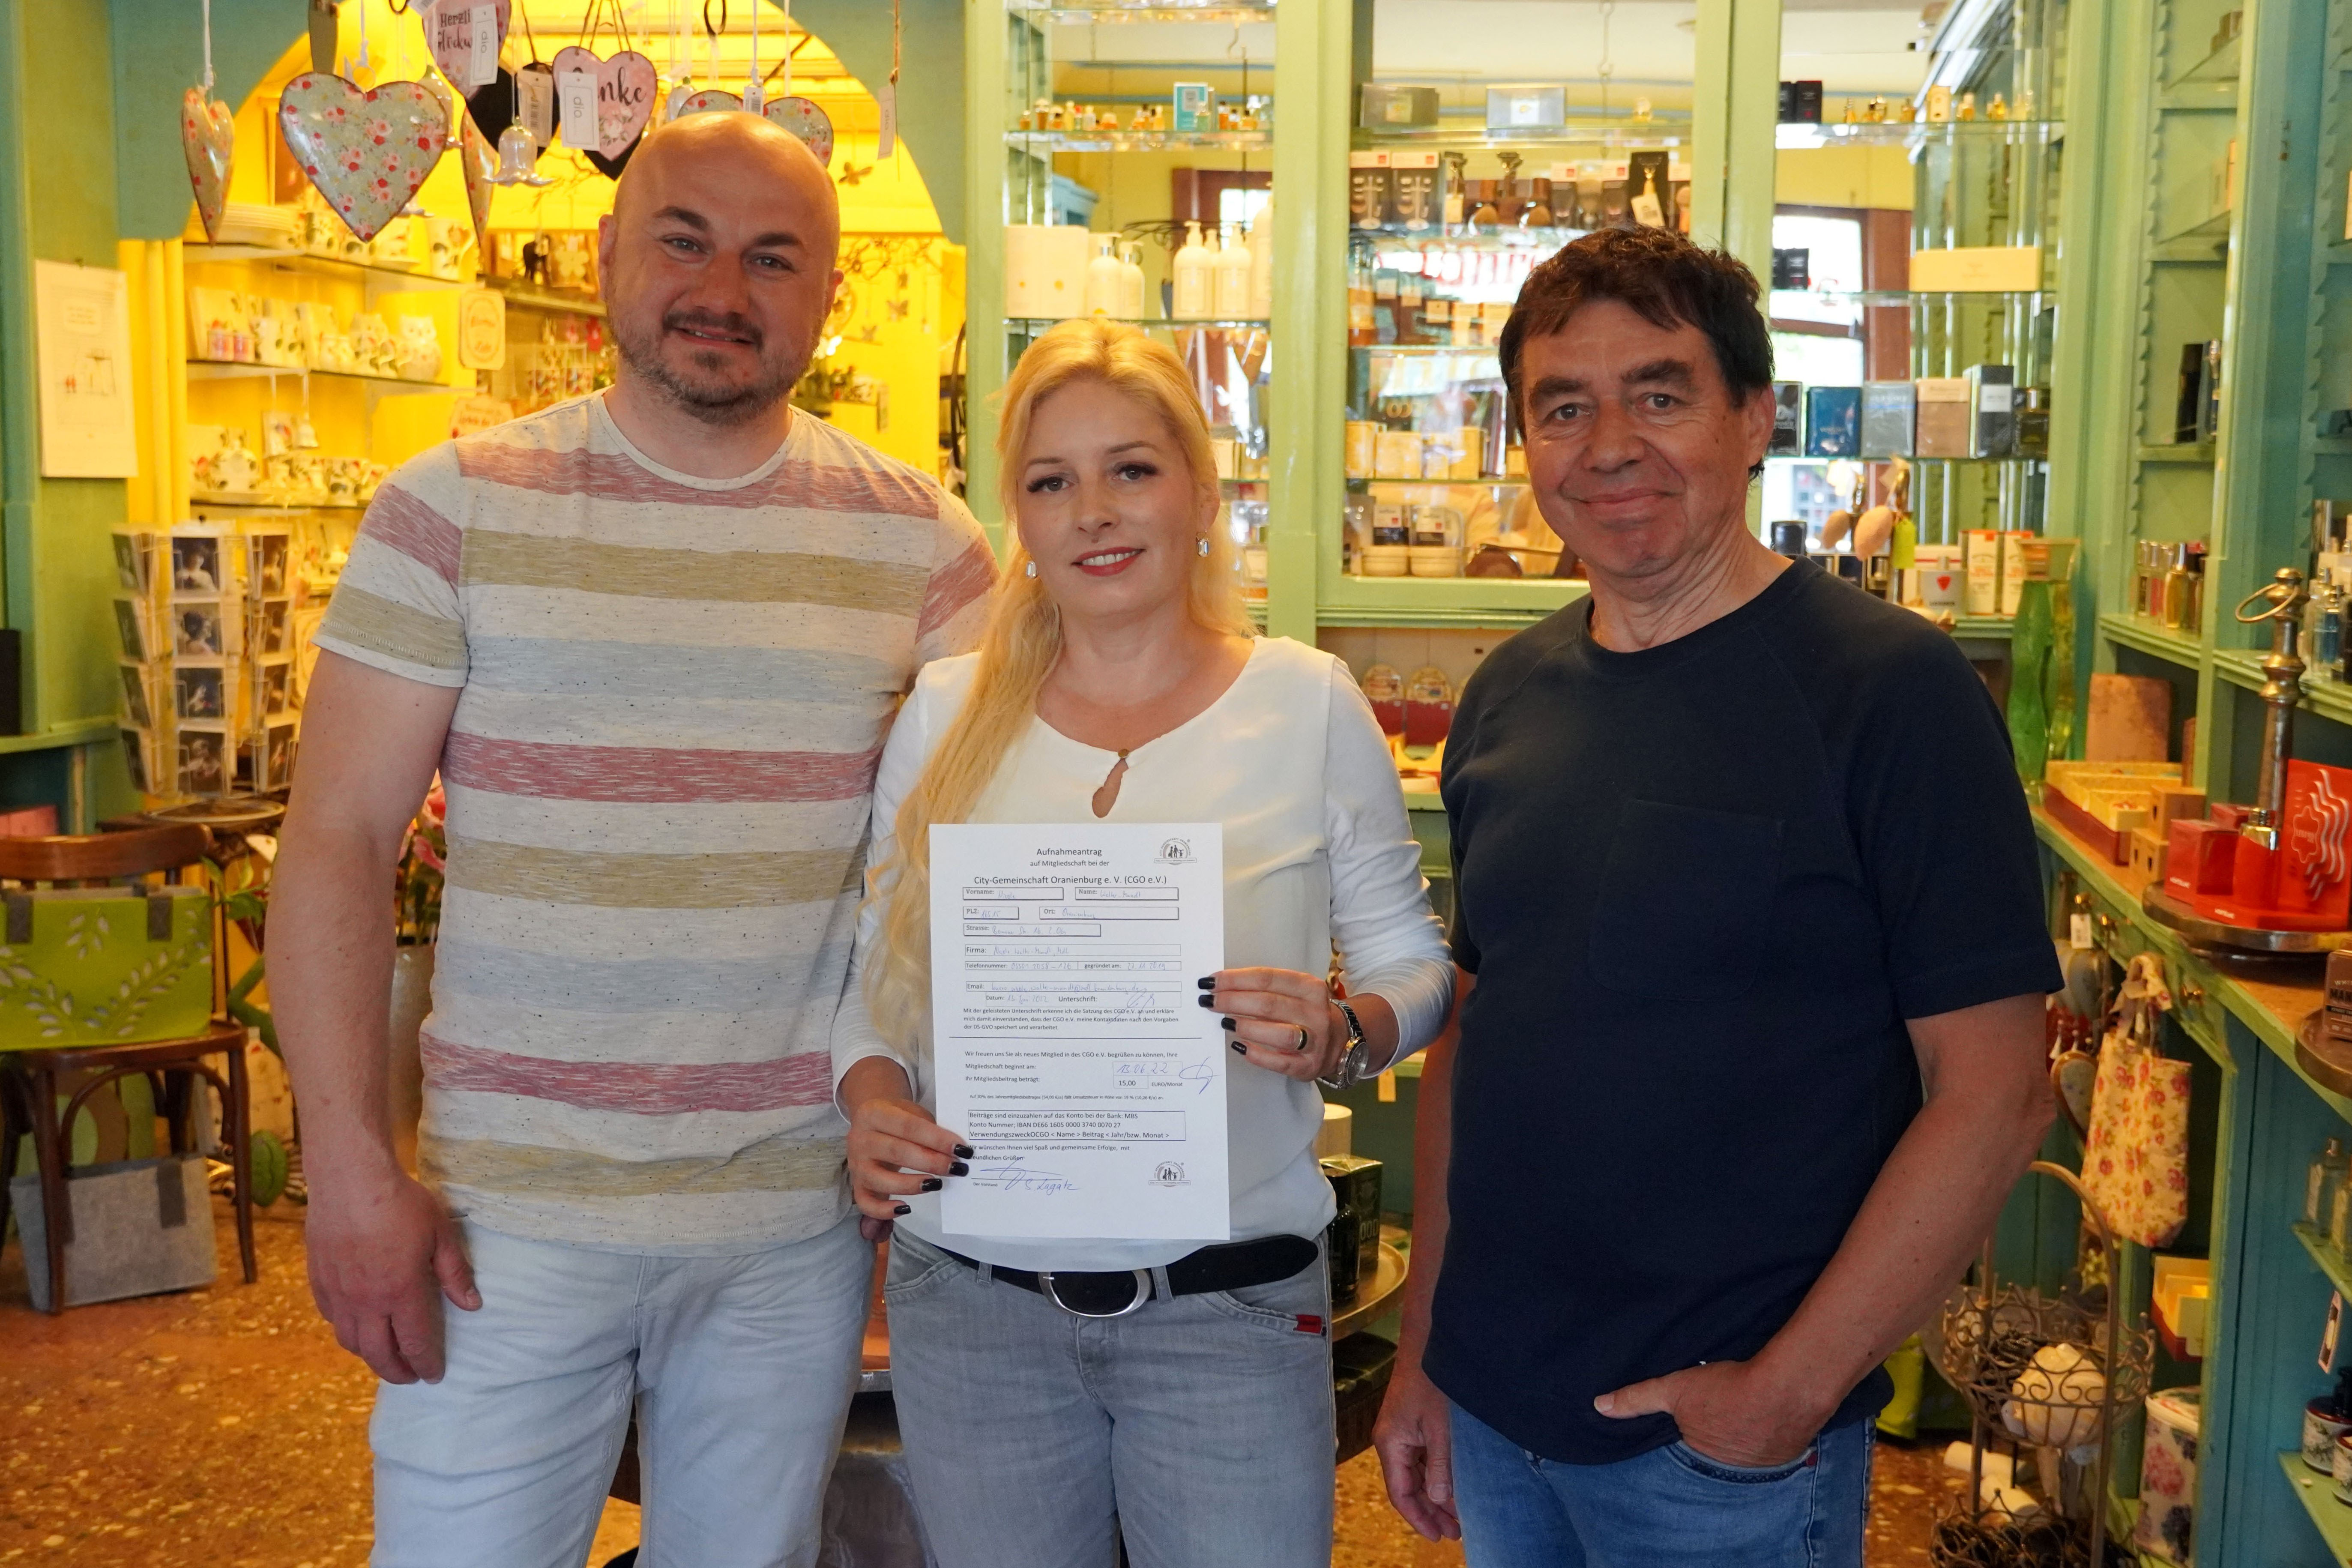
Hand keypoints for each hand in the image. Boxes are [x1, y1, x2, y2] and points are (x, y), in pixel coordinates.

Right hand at [304, 1167, 478, 1384]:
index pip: (415, 1342)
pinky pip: (332, 1318)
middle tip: (410, 1378)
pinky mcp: (319, 1280)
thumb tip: (473, 1305)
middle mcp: (367, 1301)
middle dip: (397, 1371)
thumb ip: (455, 1273)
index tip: (434, 1376)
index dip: (426, 1363)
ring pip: (351, 1341)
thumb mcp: (440, 1234)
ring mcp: (340, 1293)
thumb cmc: (401, 1203)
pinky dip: (346, 1330)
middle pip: (379, 1353)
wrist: (350, 1180)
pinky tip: (356, 1326)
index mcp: (401, 1292)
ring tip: (384, 1357)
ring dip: (369, 1355)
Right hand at [846, 1089, 968, 1222]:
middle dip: (931, 1162)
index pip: (909, 1126)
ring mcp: (856, 1164)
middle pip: (897, 1152)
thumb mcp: (913, 1112)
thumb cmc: (898, 1118)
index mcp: (875, 1113)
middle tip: (956, 1168)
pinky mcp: (856, 1185)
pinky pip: (865, 1203)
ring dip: (912, 1184)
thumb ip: (930, 1129)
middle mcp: (861, 1138)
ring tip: (937, 1184)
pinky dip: (883, 1210)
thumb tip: (957, 1152)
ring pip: (880, 1179)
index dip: (936, 1139)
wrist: (870, 1120)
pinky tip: (906, 1208)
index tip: (961, 1149)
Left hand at [1202, 967, 1344, 1081]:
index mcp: (1309, 987)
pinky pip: (1279, 1061)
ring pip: (1278, 1033)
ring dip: (1246, 1026)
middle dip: (1233, 1001)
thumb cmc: (1305, 1012)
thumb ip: (1265, 988)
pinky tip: (1239, 1046)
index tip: (1211, 981)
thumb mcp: (1295, 992)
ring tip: (1224, 1022)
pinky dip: (1256, 1054)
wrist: (1339, 1041)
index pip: (1267, 978)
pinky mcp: (1307, 1065)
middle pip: (1268, 1004)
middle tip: (1208, 1001)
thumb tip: (1222, 987)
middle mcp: (1314, 1012)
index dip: (1235, 979)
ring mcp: (1314, 1041)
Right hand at [1372, 1360, 1459, 1540]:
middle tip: (1456, 1532)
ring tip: (1458, 1516)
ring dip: (1434, 1495)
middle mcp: (1391, 1442)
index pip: (1401, 1493)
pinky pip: (1420, 1460)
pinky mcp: (1411, 1425)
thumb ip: (1439, 1465)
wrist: (1427, 1344)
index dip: (1419, 1518)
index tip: (1438, 1536)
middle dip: (1430, 1511)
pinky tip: (1452, 1486)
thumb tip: (1438, 1499)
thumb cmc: (1432, 1381)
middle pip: (1407, 1487)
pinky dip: (1435, 1476)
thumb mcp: (1439, 1428)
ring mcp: (1400, 1433)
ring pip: (1415, 1475)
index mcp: (1391, 1444)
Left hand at [1593, 1357, 1827, 1467]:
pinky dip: (1767, 1436)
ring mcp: (1762, 1467)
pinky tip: (1765, 1419)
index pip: (1686, 1456)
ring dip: (1742, 1441)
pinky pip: (1771, 1448)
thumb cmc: (1727, 1389)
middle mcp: (1731, 1473)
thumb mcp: (1675, 1389)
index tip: (1688, 1429)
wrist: (1785, 1389)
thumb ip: (1637, 1399)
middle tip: (1718, 1422)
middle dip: (1714, 1444)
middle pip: (1715, 1458)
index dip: (1685, 1440)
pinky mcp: (1788, 1454)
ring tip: (1741, 1418)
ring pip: (1745, 1453)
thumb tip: (1599, 1406)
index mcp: (1702, 1460)